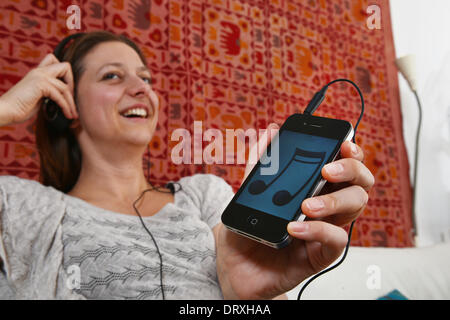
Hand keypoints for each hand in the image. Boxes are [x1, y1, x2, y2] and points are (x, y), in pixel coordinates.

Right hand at [0, 53, 76, 125]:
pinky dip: (66, 106)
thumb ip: (49, 91)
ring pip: (65, 87)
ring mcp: (39, 77)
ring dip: (71, 103)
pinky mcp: (39, 85)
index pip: (55, 60)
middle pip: (66, 67)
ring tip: (73, 114)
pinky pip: (60, 95)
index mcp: (38, 72)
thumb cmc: (20, 107)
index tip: (67, 92)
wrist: (5, 110)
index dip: (66, 74)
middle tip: (72, 101)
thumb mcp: (38, 96)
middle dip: (73, 85)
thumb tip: (63, 98)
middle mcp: (39, 71)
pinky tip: (67, 114)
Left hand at [216, 126, 373, 299]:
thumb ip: (260, 164)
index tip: (343, 144)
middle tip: (327, 171)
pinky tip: (294, 228)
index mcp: (313, 188)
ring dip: (334, 200)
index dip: (351, 153)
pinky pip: (336, 240)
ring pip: (355, 207)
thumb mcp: (247, 193)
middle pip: (360, 183)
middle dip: (350, 170)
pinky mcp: (320, 254)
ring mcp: (325, 229)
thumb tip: (270, 132)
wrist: (233, 265)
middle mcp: (326, 207)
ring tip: (307, 205)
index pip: (344, 166)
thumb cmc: (246, 228)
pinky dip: (318, 230)